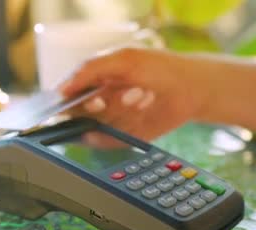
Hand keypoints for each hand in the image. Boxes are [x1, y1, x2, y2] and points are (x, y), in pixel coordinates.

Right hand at [60, 48, 207, 145]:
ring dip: (118, 112)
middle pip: (79, 114)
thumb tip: (62, 89)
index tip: (64, 101)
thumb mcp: (122, 61)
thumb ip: (89, 70)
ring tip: (139, 97)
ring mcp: (113, 121)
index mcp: (96, 82)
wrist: (193, 88)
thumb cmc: (159, 69)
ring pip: (97, 127)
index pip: (69, 94)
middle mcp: (101, 103)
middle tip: (103, 101)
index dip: (66, 99)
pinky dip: (121, 131)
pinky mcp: (126, 137)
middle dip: (92, 108)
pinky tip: (140, 111)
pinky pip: (111, 142)